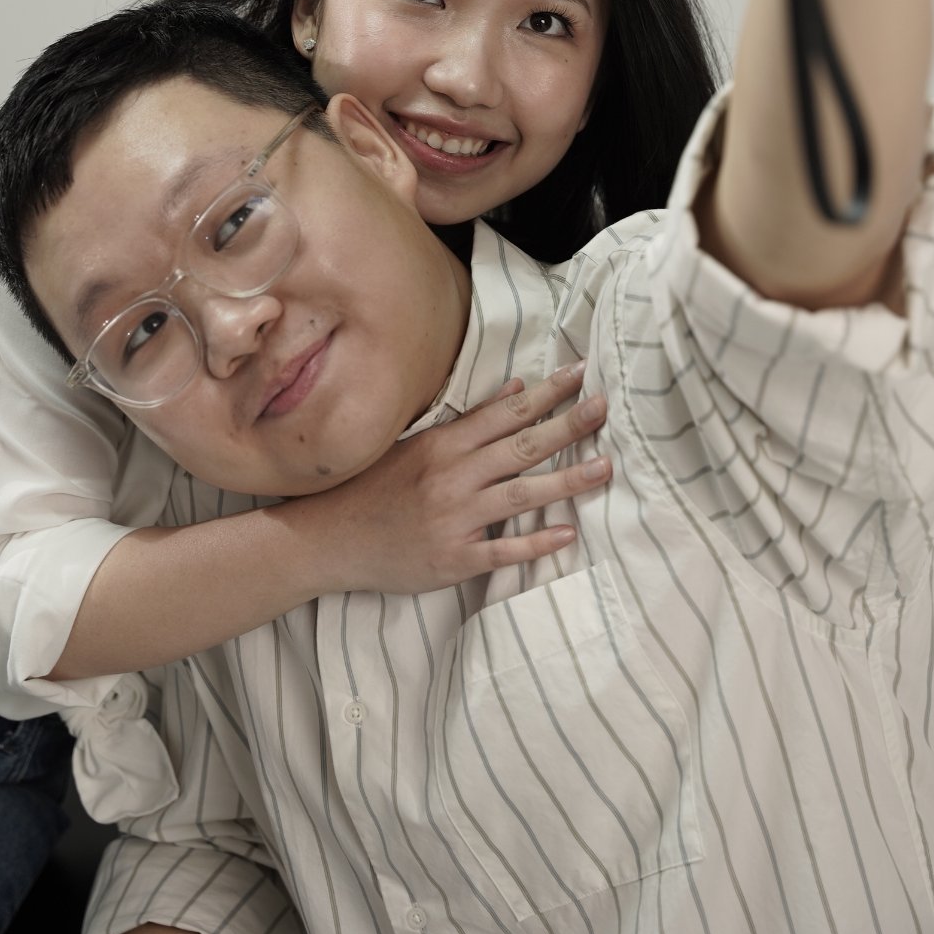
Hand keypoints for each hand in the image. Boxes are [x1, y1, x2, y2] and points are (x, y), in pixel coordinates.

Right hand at [314, 361, 608, 594]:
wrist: (328, 539)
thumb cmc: (373, 487)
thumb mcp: (416, 444)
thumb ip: (469, 421)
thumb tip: (516, 389)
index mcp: (444, 445)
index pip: (507, 412)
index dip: (547, 392)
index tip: (581, 374)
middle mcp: (453, 477)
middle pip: (522, 446)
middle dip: (568, 425)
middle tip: (605, 407)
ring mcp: (455, 519)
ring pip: (521, 495)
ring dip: (566, 481)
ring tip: (604, 467)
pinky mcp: (454, 559)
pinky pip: (503, 551)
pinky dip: (536, 544)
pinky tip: (567, 534)